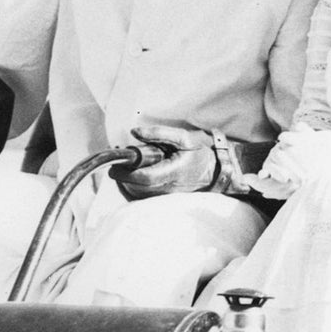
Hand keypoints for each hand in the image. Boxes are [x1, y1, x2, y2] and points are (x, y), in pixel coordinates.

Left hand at [111, 124, 246, 200]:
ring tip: (124, 168)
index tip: (114, 165)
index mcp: (173, 172)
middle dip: (122, 177)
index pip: (143, 178)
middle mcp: (169, 188)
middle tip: (117, 163)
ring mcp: (167, 196)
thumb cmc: (200, 153)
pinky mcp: (166, 199)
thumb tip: (135, 132)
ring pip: (138, 194)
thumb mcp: (183, 137)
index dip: (125, 174)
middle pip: (137, 188)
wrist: (216, 172)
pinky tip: (133, 176)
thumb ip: (159, 133)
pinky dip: (133, 188)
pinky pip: (143, 197)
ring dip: (126, 183)